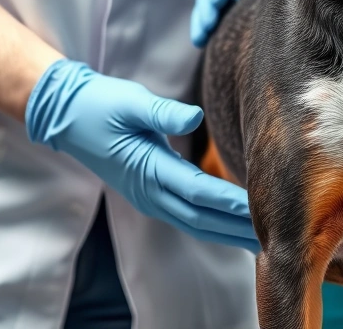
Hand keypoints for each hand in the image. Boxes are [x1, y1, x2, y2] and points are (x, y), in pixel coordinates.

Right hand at [25, 60, 259, 252]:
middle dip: (237, 228)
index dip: (229, 202)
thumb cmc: (101, 104)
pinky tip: (234, 227)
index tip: (260, 209)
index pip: (197, 192)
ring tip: (261, 241)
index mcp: (147, 169)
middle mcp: (149, 191)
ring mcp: (148, 197)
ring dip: (227, 232)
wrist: (68, 116)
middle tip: (275, 237)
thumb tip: (193, 116)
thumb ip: (162, 111)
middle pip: (201, 218)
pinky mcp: (151, 194)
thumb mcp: (130, 100)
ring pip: (195, 223)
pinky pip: (187, 216)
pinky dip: (213, 225)